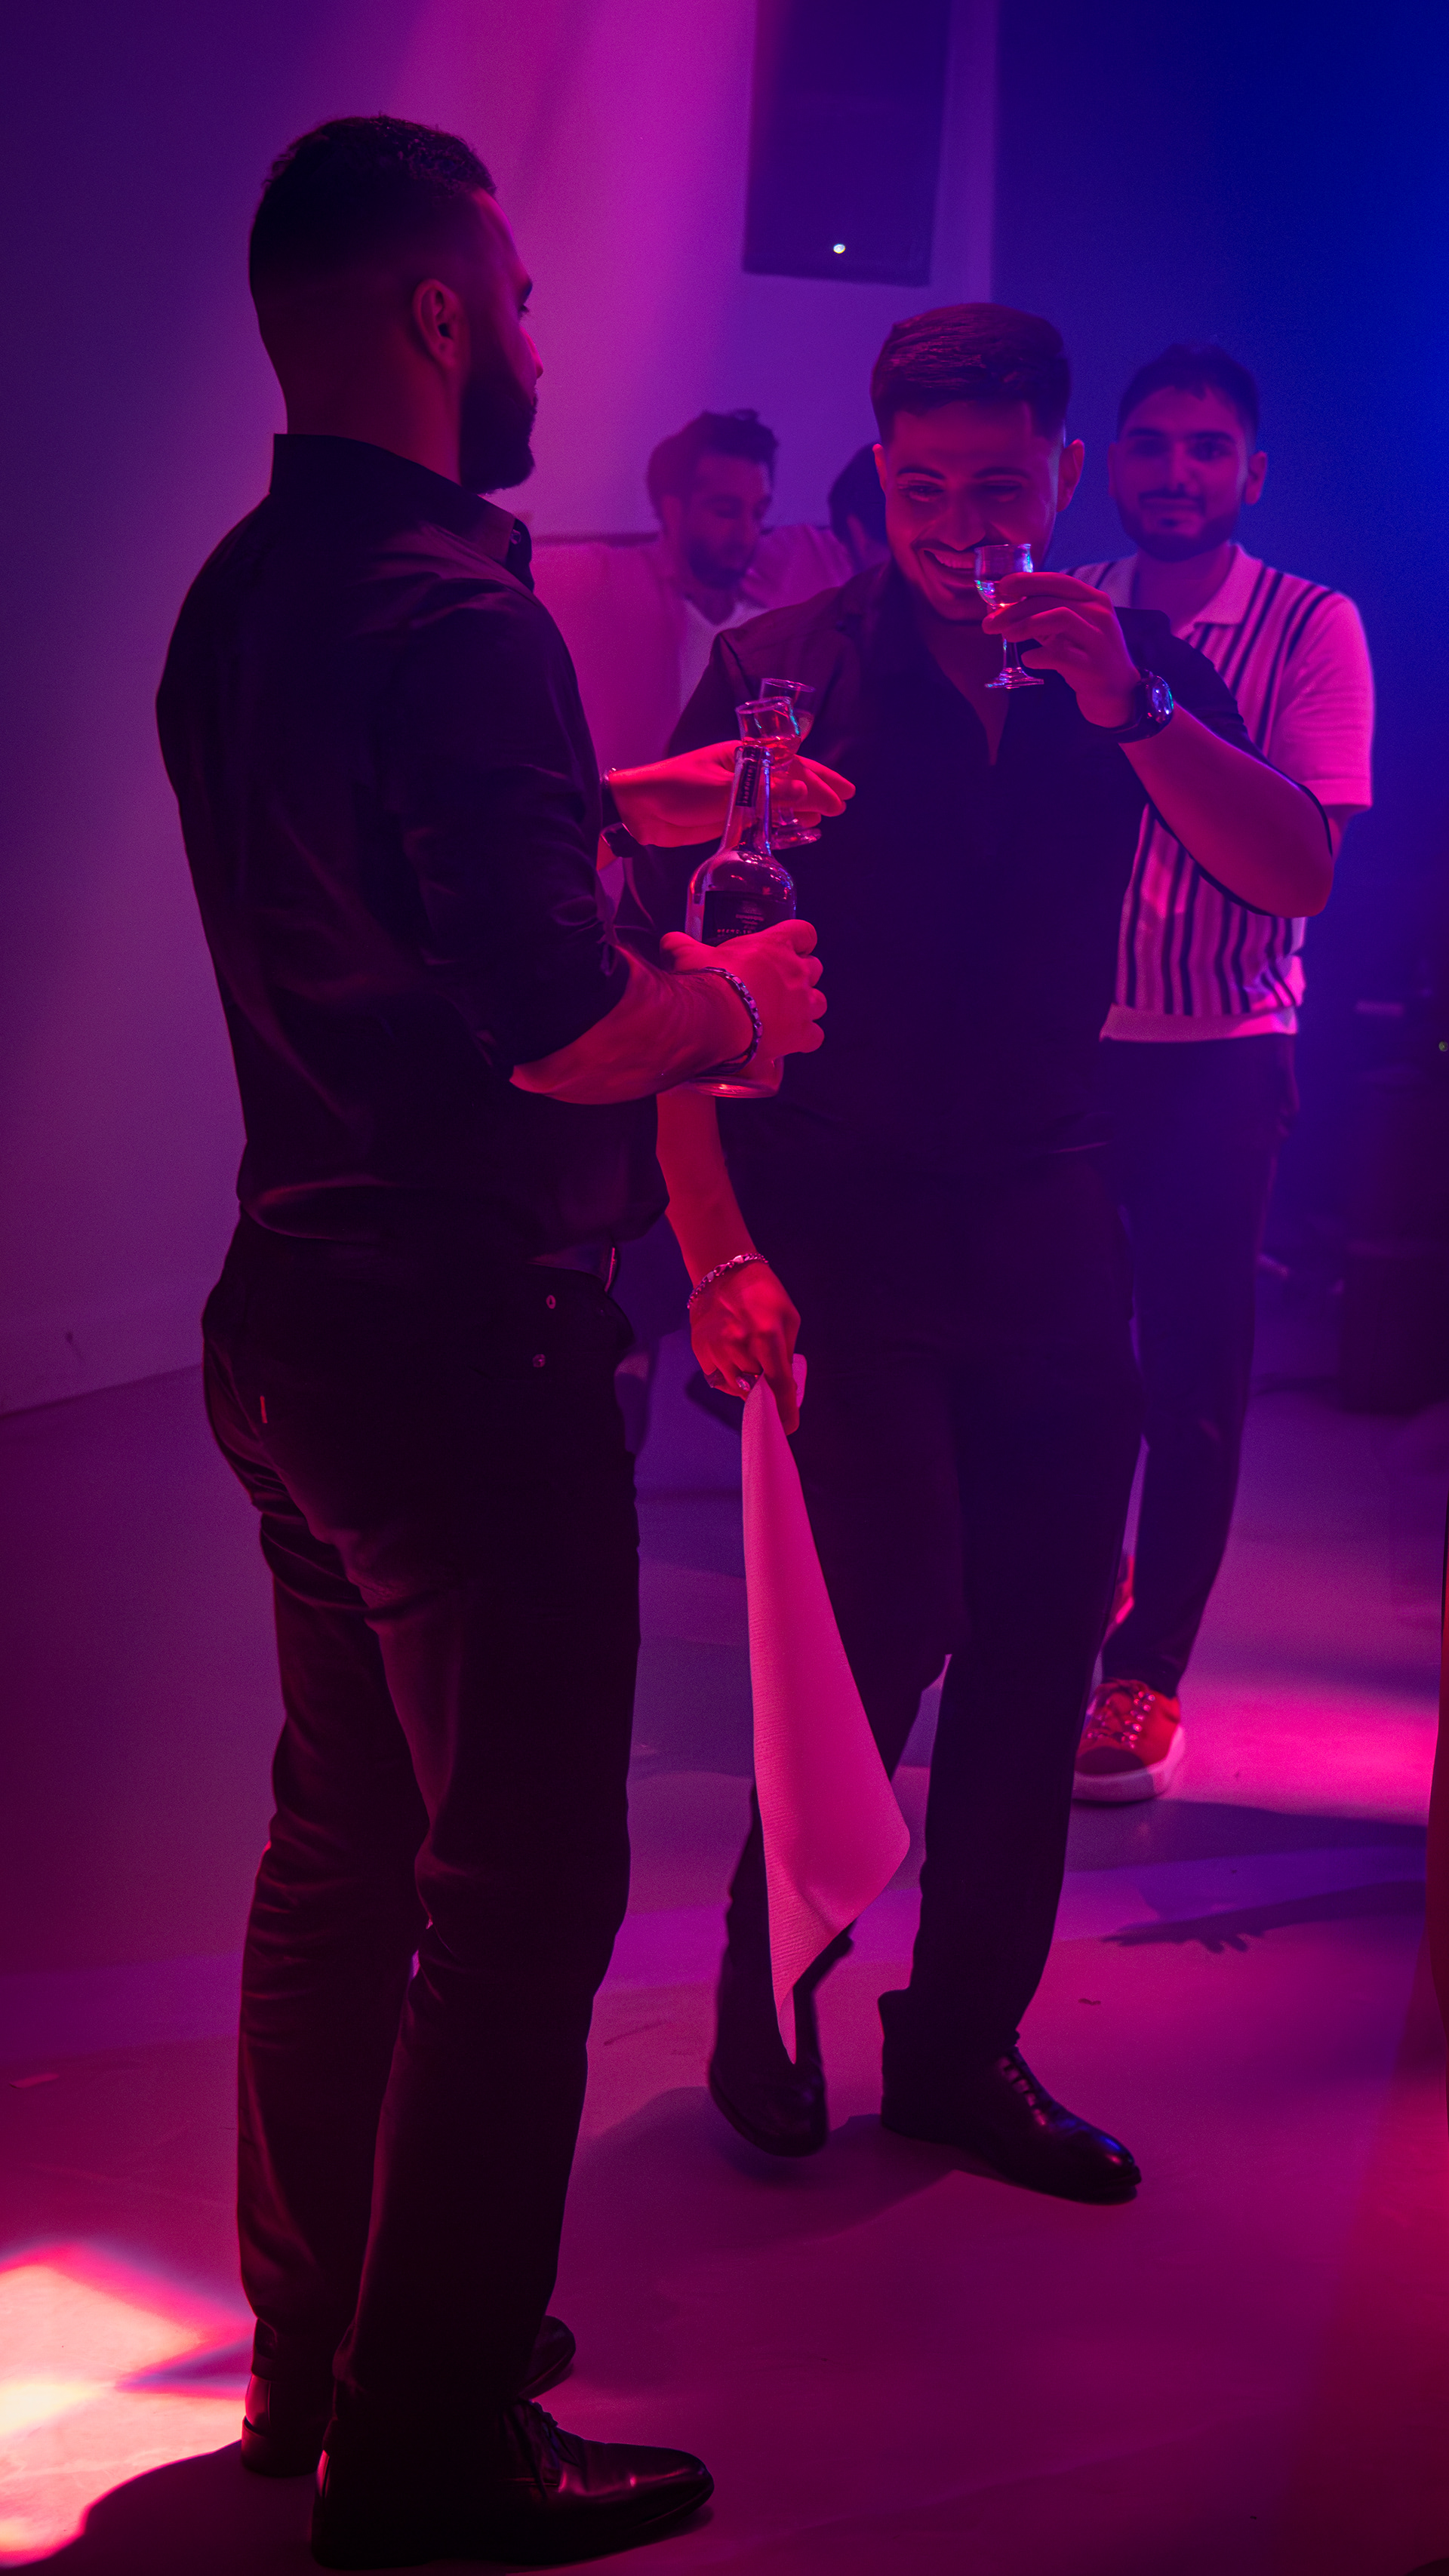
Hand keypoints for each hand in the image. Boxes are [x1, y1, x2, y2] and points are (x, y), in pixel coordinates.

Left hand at [609, 744, 853, 845]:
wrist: (639, 811)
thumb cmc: (675, 791)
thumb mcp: (721, 792)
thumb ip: (763, 795)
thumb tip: (803, 792)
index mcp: (743, 756)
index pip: (791, 764)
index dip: (817, 782)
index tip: (838, 800)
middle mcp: (745, 773)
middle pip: (791, 777)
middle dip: (819, 789)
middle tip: (845, 802)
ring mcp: (738, 795)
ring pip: (780, 799)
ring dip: (804, 806)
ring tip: (827, 816)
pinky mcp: (729, 816)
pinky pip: (765, 818)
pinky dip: (784, 822)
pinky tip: (800, 828)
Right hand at [661, 921, 824, 1071]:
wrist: (715, 1020)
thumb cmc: (707, 982)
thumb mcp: (689, 955)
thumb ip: (681, 945)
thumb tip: (669, 942)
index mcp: (776, 946)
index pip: (804, 932)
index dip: (800, 940)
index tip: (790, 948)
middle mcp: (797, 972)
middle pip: (816, 967)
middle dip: (802, 975)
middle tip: (781, 985)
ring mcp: (803, 1004)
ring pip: (820, 1002)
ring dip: (807, 1006)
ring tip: (787, 1014)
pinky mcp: (803, 1033)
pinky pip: (816, 1036)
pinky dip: (806, 1038)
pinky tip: (791, 1041)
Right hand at [690, 1261, 801, 1430]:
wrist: (725, 1272)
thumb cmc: (765, 1295)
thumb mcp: (789, 1319)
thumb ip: (787, 1355)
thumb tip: (785, 1389)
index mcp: (767, 1336)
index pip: (778, 1384)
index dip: (785, 1410)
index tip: (789, 1427)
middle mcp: (738, 1345)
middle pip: (755, 1388)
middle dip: (765, 1388)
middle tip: (768, 1373)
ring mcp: (716, 1348)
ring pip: (735, 1386)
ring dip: (746, 1381)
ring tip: (749, 1358)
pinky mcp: (700, 1348)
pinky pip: (717, 1378)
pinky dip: (729, 1375)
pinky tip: (733, 1355)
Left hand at [983, 573, 1139, 725]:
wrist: (1119, 693)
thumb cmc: (1088, 657)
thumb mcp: (1071, 630)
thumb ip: (1045, 617)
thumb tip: (1005, 607)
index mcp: (1094, 600)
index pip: (1058, 581)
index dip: (1027, 581)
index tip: (1001, 588)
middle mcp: (1099, 614)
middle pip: (1051, 600)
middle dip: (1015, 609)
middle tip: (990, 622)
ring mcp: (1099, 640)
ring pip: (1059, 617)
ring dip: (1026, 625)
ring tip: (1007, 636)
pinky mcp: (1093, 667)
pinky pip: (1061, 655)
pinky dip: (1038, 656)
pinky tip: (1028, 660)